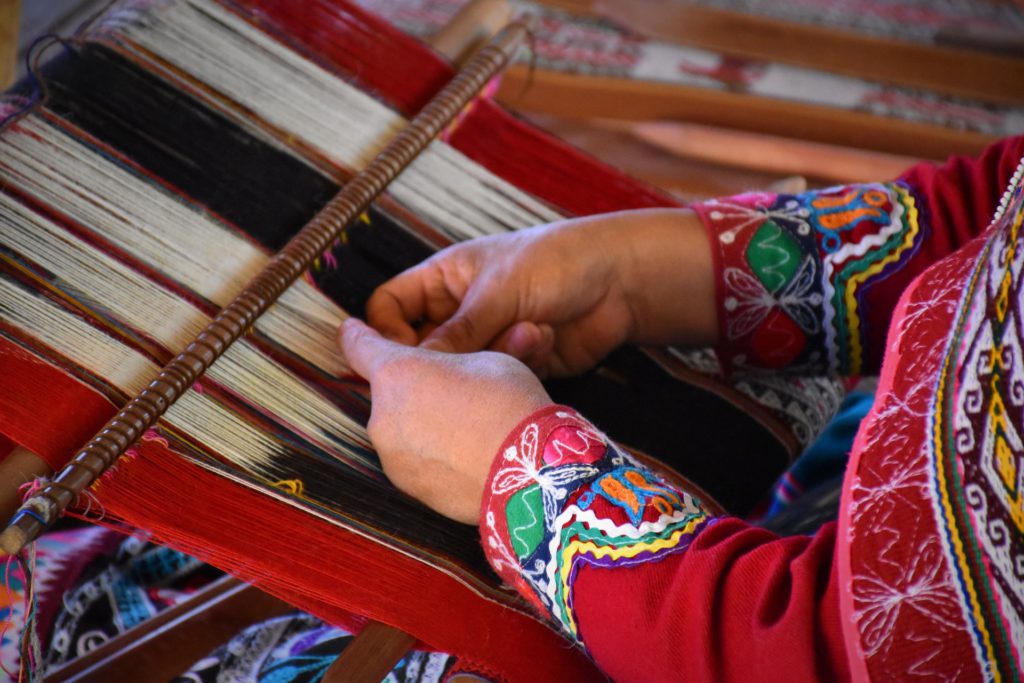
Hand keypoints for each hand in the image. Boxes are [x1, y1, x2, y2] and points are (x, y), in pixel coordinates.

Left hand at [338, 317, 551, 523]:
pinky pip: (414, 460)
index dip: (356, 334)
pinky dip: (433, 454)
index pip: (358, 346)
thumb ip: (449, 357)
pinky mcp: (408, 488)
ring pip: (401, 428)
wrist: (531, 472)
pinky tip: (467, 454)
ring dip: (423, 423)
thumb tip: (443, 369)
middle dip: (415, 388)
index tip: (351, 329)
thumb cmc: (510, 404)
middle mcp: (382, 415)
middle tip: (456, 390)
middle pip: (389, 393)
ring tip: (468, 427)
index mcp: (396, 373)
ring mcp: (392, 457)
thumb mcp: (485, 358)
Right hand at [367, 209, 716, 377]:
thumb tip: (410, 368)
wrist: (620, 280)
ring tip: (526, 332)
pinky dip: (519, 363)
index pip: (389, 308)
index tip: (403, 358)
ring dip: (492, 357)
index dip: (387, 334)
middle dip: (444, 359)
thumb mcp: (498, 290)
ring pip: (461, 370)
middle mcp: (459, 311)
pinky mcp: (514, 363)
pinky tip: (545, 337)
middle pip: (422, 349)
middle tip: (460, 369)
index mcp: (443, 279)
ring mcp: (487, 339)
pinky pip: (496, 378)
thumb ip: (455, 333)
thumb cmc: (556, 262)